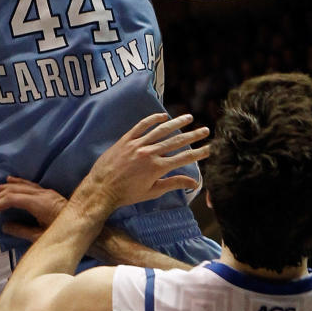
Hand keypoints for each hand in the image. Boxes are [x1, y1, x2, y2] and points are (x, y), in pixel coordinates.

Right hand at [0, 177, 66, 239]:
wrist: (87, 229)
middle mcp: (41, 194)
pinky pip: (29, 185)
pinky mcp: (49, 195)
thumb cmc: (65, 236)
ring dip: (4, 187)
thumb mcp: (40, 237)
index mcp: (38, 203)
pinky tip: (11, 180)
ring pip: (20, 186)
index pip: (10, 199)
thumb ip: (21, 231)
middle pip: (13, 190)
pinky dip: (17, 183)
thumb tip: (4, 226)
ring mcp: (46, 193)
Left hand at [82, 112, 209, 211]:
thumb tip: (194, 183)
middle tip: (205, 130)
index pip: (184, 158)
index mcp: (157, 168)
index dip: (199, 153)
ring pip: (161, 130)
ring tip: (189, 117)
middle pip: (176, 141)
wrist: (101, 189)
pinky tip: (163, 116)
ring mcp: (137, 144)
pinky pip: (141, 126)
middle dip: (193, 135)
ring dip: (177, 123)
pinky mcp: (126, 140)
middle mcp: (149, 153)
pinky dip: (153, 119)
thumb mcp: (152, 191)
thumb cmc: (127, 194)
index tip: (210, 147)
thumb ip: (174, 184)